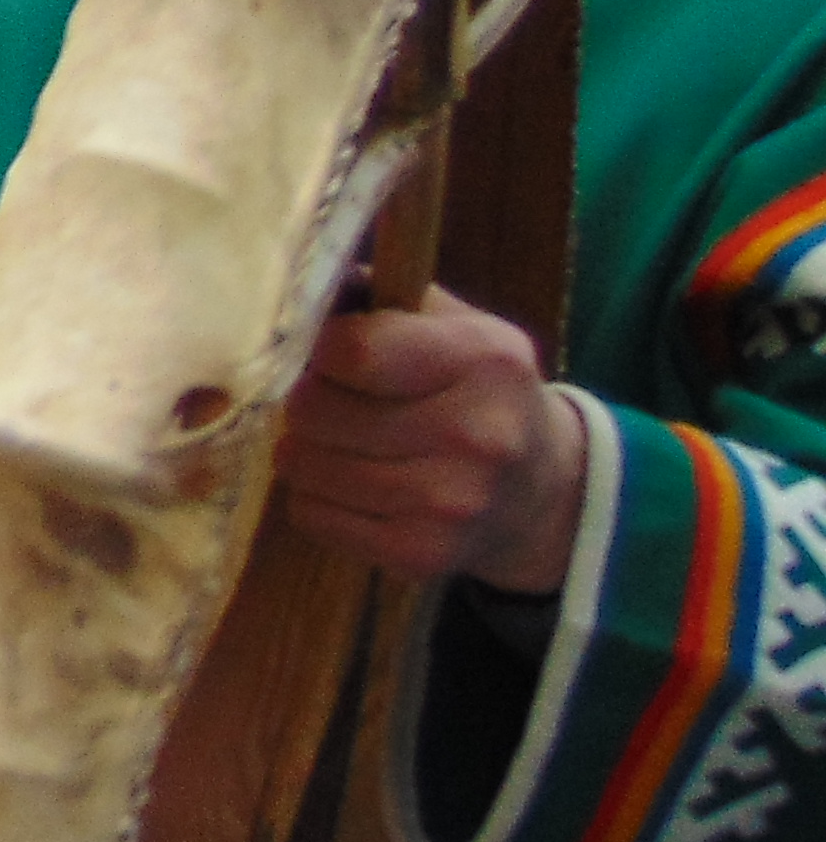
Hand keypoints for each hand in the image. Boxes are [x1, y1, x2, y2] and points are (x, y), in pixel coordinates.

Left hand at [282, 300, 585, 594]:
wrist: (542, 491)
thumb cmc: (476, 389)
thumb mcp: (454, 325)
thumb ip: (379, 296)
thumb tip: (299, 288)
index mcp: (484, 360)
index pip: (353, 350)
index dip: (320, 349)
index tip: (328, 354)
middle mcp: (477, 434)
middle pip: (316, 410)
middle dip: (307, 400)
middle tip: (330, 401)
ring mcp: (451, 502)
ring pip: (304, 465)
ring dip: (304, 449)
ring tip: (339, 442)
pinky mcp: (422, 553)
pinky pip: (311, 515)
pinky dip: (314, 497)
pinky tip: (351, 485)